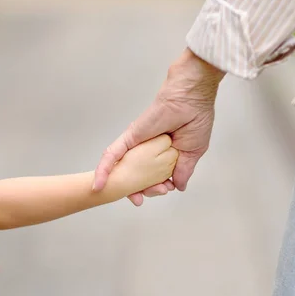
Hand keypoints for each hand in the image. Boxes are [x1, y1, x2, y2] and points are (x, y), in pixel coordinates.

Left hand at [93, 48, 224, 205]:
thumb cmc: (196, 118)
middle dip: (142, 191)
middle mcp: (147, 149)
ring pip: (124, 170)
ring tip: (133, 198)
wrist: (191, 97)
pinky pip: (112, 155)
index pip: (154, 175)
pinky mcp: (129, 137)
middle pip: (137, 176)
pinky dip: (104, 170)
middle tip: (148, 196)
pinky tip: (98, 185)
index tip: (163, 191)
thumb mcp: (192, 152)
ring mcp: (136, 144)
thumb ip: (183, 170)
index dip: (156, 188)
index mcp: (163, 153)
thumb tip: (178, 186)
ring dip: (125, 187)